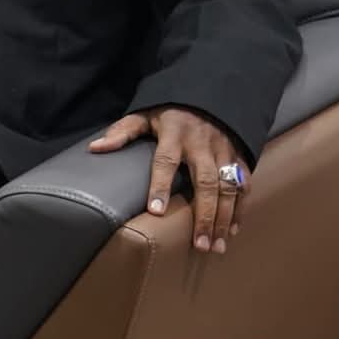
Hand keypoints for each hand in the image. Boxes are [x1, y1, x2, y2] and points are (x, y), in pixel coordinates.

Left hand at [89, 104, 245, 253]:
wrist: (210, 93)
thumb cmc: (170, 110)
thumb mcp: (143, 114)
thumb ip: (122, 132)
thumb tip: (95, 148)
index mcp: (175, 134)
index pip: (165, 161)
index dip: (160, 185)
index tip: (156, 211)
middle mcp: (202, 145)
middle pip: (205, 182)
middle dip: (204, 215)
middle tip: (199, 244)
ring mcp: (223, 152)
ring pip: (228, 187)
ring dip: (224, 218)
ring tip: (216, 246)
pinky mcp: (238, 156)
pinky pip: (243, 184)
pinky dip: (240, 208)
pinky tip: (232, 230)